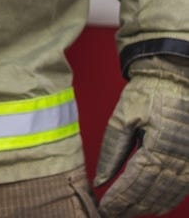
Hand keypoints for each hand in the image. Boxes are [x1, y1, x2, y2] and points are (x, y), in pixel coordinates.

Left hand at [94, 56, 188, 216]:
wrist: (175, 77)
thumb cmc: (147, 94)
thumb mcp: (123, 117)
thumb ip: (112, 151)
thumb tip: (100, 180)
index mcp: (159, 145)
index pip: (136, 182)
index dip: (121, 198)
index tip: (105, 208)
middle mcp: (179, 157)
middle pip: (153, 191)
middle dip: (132, 206)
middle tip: (113, 214)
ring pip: (170, 193)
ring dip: (149, 205)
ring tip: (129, 212)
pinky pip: (184, 186)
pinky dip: (169, 198)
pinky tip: (156, 205)